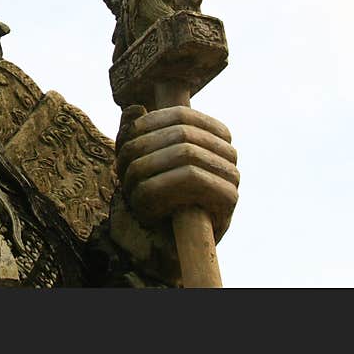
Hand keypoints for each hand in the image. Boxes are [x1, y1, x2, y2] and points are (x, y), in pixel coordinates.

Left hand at [116, 105, 238, 239]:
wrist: (162, 245)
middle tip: (121, 170)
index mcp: (210, 134)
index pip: (181, 114)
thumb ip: (132, 132)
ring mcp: (232, 175)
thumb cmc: (151, 196)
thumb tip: (135, 108)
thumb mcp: (135, 159)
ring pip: (185, 154)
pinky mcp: (228, 199)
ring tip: (130, 189)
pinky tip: (144, 205)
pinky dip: (159, 190)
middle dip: (143, 150)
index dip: (148, 124)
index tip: (126, 143)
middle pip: (180, 134)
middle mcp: (227, 152)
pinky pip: (191, 180)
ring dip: (146, 171)